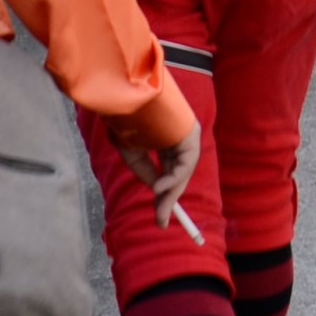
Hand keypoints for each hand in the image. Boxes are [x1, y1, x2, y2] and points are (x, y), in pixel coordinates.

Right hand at [111, 114, 203, 233]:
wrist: (124, 93)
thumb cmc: (124, 118)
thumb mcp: (131, 151)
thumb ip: (145, 170)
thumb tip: (157, 190)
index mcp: (164, 139)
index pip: (169, 171)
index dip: (164, 194)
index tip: (159, 216)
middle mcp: (177, 138)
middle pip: (178, 174)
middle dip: (169, 199)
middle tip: (161, 222)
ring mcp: (186, 134)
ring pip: (183, 171)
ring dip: (172, 193)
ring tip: (161, 209)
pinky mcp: (191, 133)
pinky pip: (186, 162)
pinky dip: (175, 177)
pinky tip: (160, 188)